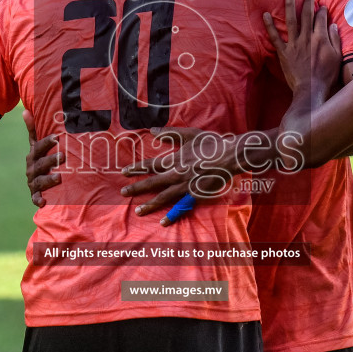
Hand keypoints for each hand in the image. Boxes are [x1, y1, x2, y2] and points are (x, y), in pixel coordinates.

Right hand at [23, 109, 62, 206]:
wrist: (39, 179)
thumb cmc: (42, 157)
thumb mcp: (37, 144)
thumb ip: (33, 129)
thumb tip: (25, 110)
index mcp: (33, 155)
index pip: (39, 147)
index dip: (47, 142)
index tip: (57, 137)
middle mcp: (32, 168)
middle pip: (41, 163)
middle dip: (52, 160)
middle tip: (64, 157)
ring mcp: (33, 182)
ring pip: (40, 181)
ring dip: (49, 179)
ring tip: (60, 177)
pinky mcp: (35, 194)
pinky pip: (35, 198)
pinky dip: (38, 200)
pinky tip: (43, 202)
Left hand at [121, 130, 244, 220]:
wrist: (229, 156)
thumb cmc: (211, 143)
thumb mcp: (189, 134)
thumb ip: (170, 133)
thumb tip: (152, 130)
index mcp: (174, 159)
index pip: (150, 165)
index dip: (136, 168)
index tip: (124, 172)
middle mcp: (176, 174)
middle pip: (152, 183)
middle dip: (136, 188)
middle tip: (123, 192)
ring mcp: (185, 186)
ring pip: (163, 197)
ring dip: (149, 205)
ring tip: (138, 212)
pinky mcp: (195, 195)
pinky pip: (181, 207)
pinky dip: (172, 215)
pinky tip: (163, 222)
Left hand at [261, 0, 340, 93]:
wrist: (311, 90)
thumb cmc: (326, 76)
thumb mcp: (337, 57)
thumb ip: (335, 40)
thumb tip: (332, 25)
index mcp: (321, 39)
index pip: (321, 19)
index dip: (321, 10)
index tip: (321, 6)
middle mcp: (307, 38)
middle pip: (307, 15)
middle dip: (308, 3)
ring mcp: (294, 44)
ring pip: (291, 21)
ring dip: (289, 6)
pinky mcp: (283, 52)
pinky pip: (275, 37)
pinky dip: (269, 26)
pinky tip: (265, 15)